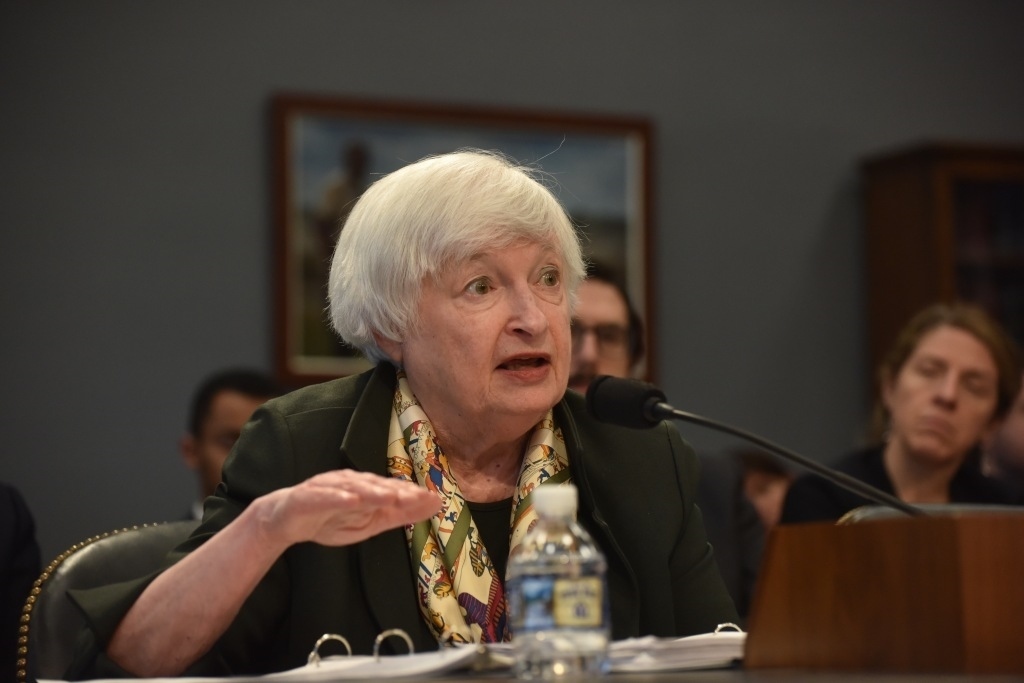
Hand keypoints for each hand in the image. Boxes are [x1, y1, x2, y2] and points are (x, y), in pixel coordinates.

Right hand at [254, 470, 440, 549]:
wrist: (287, 520)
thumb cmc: (331, 518)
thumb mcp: (370, 523)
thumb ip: (400, 514)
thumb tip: (435, 505)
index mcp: (366, 488)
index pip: (392, 490)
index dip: (412, 494)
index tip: (433, 499)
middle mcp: (349, 482)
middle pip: (375, 485)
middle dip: (396, 490)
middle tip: (415, 496)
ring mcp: (328, 487)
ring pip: (352, 487)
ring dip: (371, 490)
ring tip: (390, 496)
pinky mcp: (307, 497)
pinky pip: (323, 496)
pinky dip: (337, 496)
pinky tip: (350, 500)